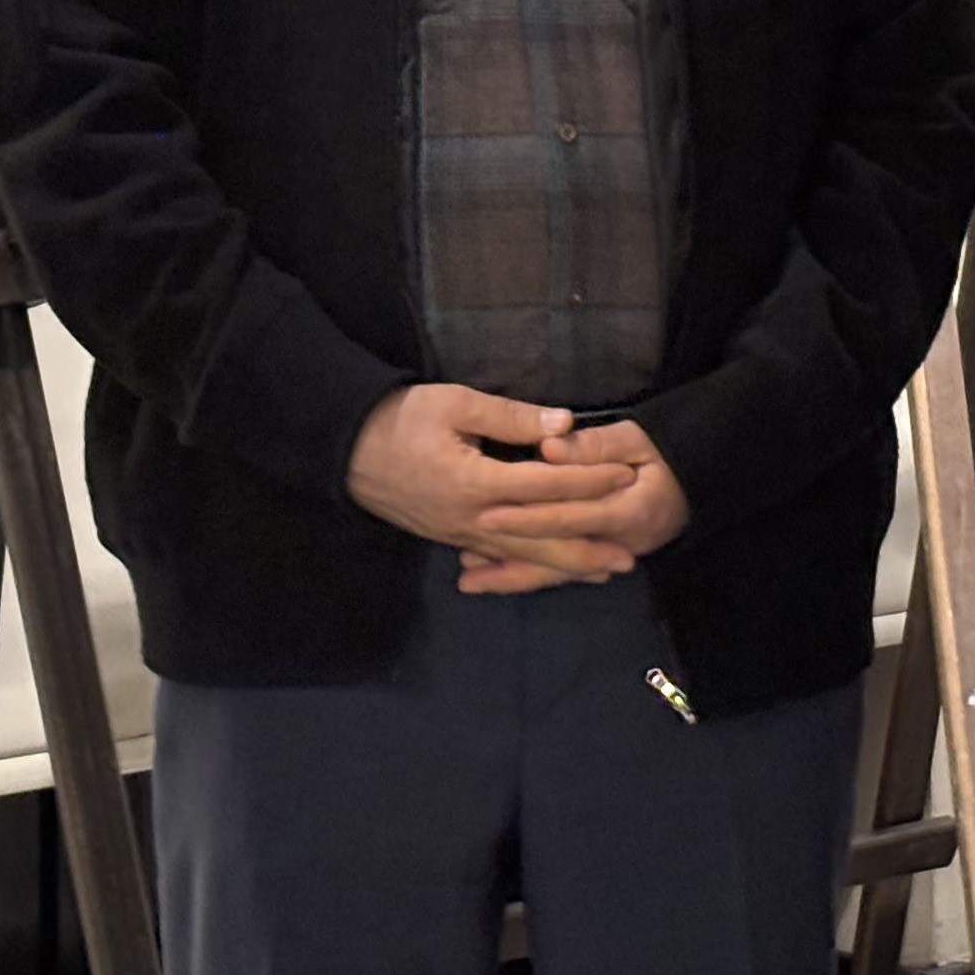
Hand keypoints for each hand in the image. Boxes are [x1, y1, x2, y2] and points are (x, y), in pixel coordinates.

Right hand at [346, 384, 640, 586]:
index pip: (546, 484)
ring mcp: (460, 534)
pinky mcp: (451, 537)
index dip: (588, 480)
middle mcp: (473, 518)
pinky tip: (550, 569)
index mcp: (476, 482)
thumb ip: (511, 417)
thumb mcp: (452, 403)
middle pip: (541, 539)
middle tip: (630, 556)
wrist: (345, 451)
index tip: (625, 476)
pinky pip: (499, 557)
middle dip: (588, 547)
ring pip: (522, 555)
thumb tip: (564, 425)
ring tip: (604, 571)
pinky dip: (530, 566)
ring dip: (566, 564)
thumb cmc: (398, 420)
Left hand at [460, 420, 690, 593]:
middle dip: (508, 560)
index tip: (487, 516)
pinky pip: (560, 574)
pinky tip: (494, 579)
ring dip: (511, 576)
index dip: (527, 518)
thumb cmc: (661, 457)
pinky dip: (527, 577)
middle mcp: (615, 544)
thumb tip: (550, 448)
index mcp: (626, 510)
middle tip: (465, 563)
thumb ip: (595, 445)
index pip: (568, 517)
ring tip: (469, 579)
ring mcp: (606, 558)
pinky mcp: (598, 561)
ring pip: (555, 573)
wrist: (693, 489)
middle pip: (556, 557)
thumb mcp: (637, 439)